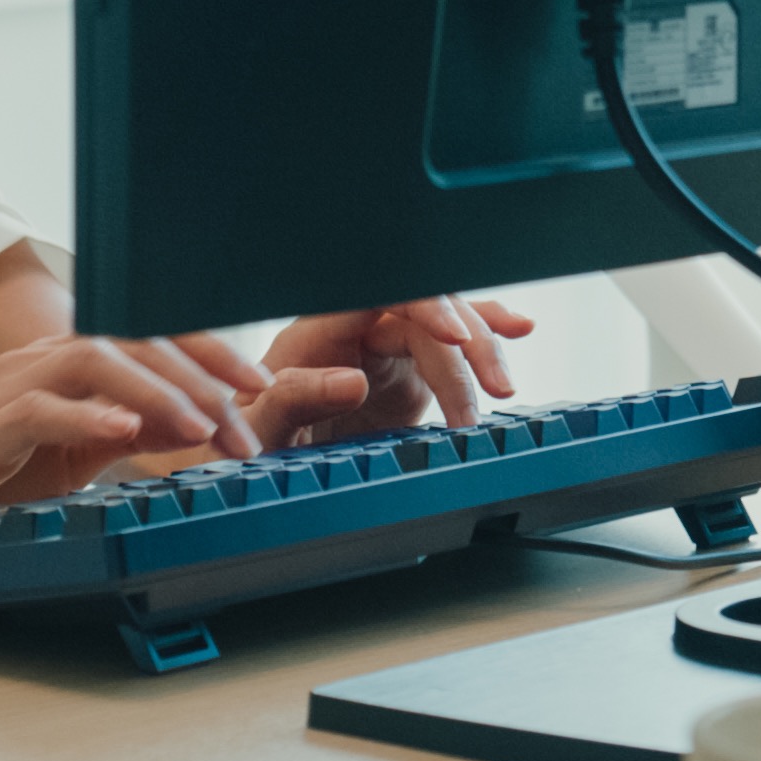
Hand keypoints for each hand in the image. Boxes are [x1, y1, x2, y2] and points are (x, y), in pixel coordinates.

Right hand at [0, 330, 273, 539]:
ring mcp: (8, 390)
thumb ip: (119, 437)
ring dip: (157, 393)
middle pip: (135, 343)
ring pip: (96, 362)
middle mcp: (42, 365)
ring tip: (202, 427)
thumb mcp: (63, 456)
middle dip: (200, 379)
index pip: (149, 341)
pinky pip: (39, 409)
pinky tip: (125, 436)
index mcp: (65, 369)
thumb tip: (192, 430)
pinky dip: (86, 418)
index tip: (259, 387)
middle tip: (246, 425)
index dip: (208, 355)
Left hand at [257, 294, 534, 446]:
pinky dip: (483, 338)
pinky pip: (450, 348)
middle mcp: (357, 331)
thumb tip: (354, 380)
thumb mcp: (256, 426)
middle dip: (466, 345)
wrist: (250, 467)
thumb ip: (294, 398)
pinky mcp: (404, 374)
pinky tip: (517, 329)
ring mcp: (383, 350)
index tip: (456, 335)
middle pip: (426, 312)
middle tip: (490, 391)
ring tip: (502, 390)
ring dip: (481, 353)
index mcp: (319, 330)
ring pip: (446, 329)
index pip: (383, 293)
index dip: (425, 305)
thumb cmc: (242, 441)